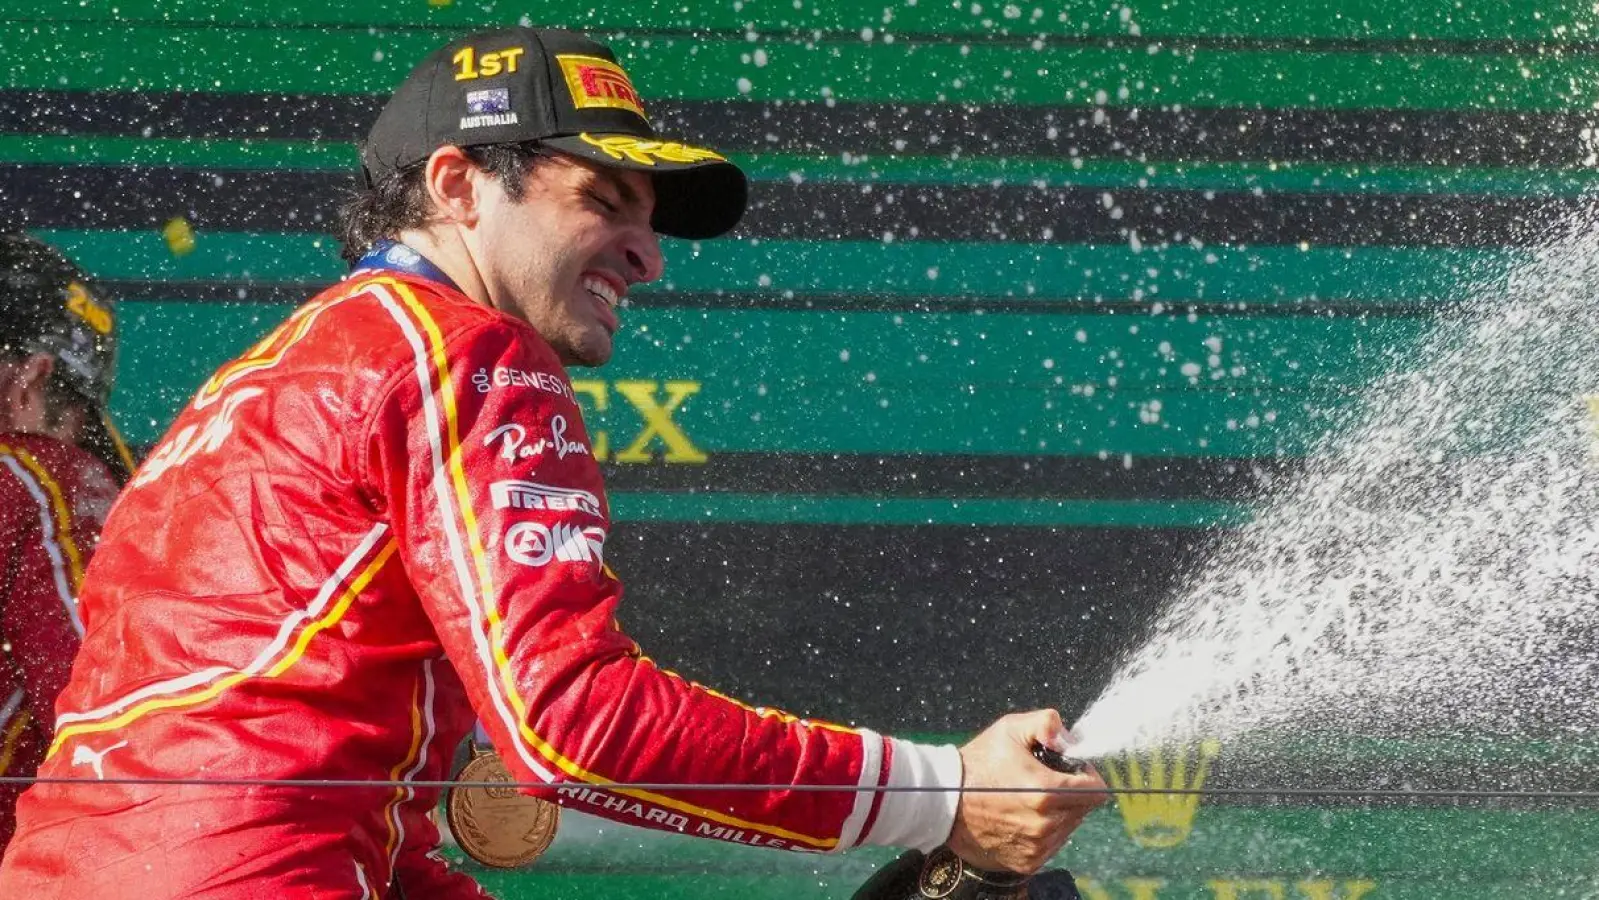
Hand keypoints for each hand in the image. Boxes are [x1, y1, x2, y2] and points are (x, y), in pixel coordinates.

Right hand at [944, 709, 1107, 873]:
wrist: (944, 801)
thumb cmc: (977, 763)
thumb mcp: (1009, 730)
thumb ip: (1046, 723)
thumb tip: (1069, 736)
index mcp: (1046, 791)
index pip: (1097, 791)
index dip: (1088, 775)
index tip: (1072, 769)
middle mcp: (1045, 824)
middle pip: (1084, 808)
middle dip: (1072, 792)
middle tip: (1043, 780)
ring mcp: (1037, 846)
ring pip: (1069, 827)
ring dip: (1060, 812)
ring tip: (1029, 798)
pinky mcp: (1027, 862)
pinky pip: (1052, 845)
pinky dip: (1045, 831)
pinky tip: (1022, 817)